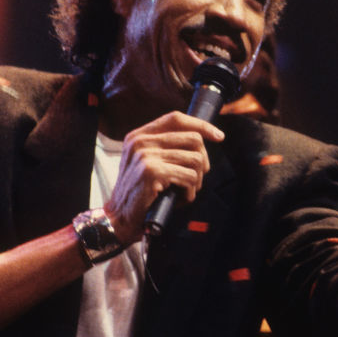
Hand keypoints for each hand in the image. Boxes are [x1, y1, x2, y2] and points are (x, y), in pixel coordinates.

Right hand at [103, 111, 224, 243]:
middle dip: (202, 161)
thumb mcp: (148, 162)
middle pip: (193, 139)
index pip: (176, 119)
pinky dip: (190, 192)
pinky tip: (181, 199)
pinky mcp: (152, 172)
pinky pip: (189, 177)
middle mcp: (141, 142)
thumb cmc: (139, 192)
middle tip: (195, 178)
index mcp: (139, 135)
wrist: (119, 217)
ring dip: (196, 181)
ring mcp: (146, 155)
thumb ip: (166, 147)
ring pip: (195, 159)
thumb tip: (202, 140)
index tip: (218, 136)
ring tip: (185, 191)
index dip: (201, 125)